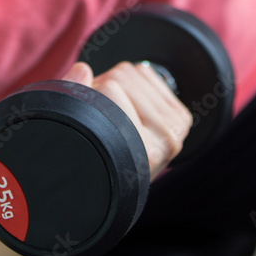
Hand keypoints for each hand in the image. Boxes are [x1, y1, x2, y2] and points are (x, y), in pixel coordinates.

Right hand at [62, 61, 192, 182]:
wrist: (124, 186)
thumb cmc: (101, 163)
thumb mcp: (82, 139)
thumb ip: (75, 101)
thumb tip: (83, 70)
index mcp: (141, 150)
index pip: (108, 90)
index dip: (88, 94)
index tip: (86, 113)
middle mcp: (164, 140)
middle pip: (120, 77)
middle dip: (102, 88)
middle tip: (100, 114)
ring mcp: (176, 128)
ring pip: (134, 72)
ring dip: (118, 86)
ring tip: (114, 113)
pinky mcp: (180, 117)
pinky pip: (148, 74)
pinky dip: (134, 82)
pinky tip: (130, 105)